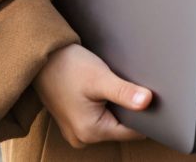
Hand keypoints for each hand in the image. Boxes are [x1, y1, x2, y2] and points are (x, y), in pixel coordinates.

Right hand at [34, 43, 152, 146]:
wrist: (43, 57)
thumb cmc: (68, 66)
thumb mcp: (100, 78)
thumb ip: (125, 92)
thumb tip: (148, 102)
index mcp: (91, 132)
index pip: (131, 131)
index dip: (144, 114)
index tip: (152, 96)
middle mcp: (83, 138)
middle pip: (121, 127)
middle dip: (129, 109)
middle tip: (133, 85)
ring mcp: (77, 131)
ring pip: (110, 121)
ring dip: (116, 106)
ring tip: (114, 86)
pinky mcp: (74, 121)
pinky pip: (99, 117)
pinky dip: (105, 105)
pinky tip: (104, 90)